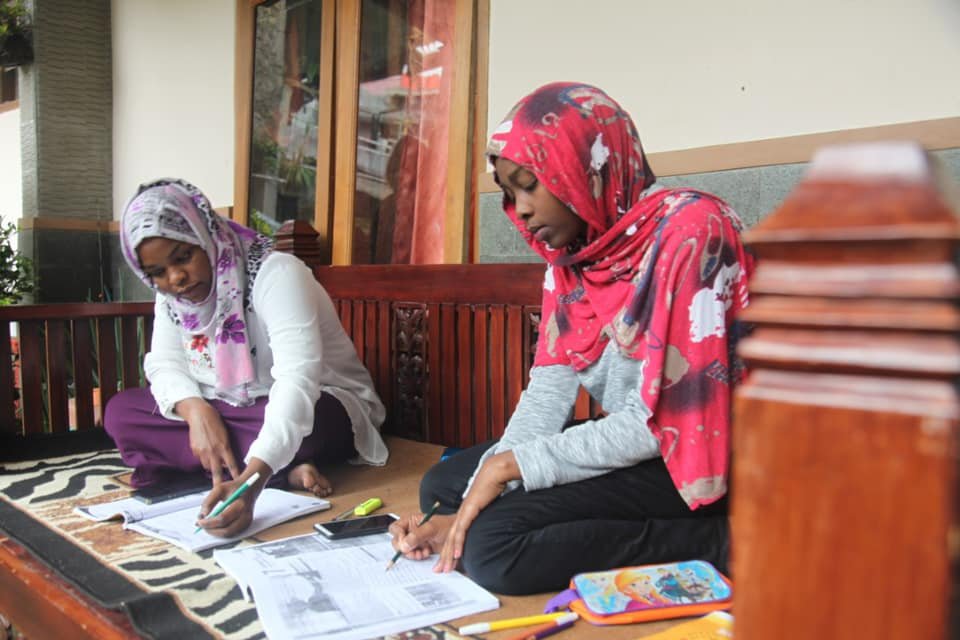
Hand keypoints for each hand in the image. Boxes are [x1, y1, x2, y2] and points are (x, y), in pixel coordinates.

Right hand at [176, 397, 240, 484]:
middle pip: (216, 471)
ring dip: (211, 466)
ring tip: (212, 459)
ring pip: (207, 466)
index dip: (235, 474)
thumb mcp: (225, 436)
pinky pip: (200, 459)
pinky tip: (204, 448)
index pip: (231, 464)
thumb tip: (224, 463)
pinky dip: (203, 457)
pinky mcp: (195, 450)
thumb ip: (225, 450)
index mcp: (224, 446)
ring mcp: (203, 451)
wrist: (200, 415)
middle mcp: (213, 451)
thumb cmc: (215, 423)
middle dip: (218, 482)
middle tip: (219, 491)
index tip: (238, 482)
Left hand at [196, 459, 271, 536]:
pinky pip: (231, 533)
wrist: (249, 488)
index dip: (208, 522)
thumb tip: (202, 516)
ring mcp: (247, 522)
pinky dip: (221, 532)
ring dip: (215, 532)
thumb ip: (209, 501)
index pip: (222, 519)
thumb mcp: (219, 488)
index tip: (199, 521)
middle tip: (201, 525)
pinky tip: (214, 526)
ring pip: (228, 534)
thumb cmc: (233, 488)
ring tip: (207, 525)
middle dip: (211, 530)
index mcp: (240, 505)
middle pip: (226, 530)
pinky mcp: (246, 526)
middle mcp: (246, 516)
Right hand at [389, 512, 455, 561]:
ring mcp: (415, 541)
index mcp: (411, 521)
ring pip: (404, 551)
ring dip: (412, 554)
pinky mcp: (420, 549)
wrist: (460, 536)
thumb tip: (404, 544)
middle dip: (404, 548)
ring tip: (421, 553)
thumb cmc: (448, 526)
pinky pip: (413, 556)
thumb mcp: (432, 528)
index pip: (395, 528)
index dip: (397, 536)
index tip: (404, 543)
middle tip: (412, 552)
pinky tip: (426, 554)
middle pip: (397, 541)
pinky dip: (418, 557)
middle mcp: (411, 531)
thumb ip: (418, 535)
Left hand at [434, 450, 519, 572]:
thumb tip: (484, 524)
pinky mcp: (469, 512)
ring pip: (453, 538)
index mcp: (463, 515)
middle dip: (444, 557)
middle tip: (439, 571)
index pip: (453, 536)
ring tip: (446, 568)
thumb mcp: (484, 506)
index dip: (448, 551)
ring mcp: (463, 514)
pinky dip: (458, 544)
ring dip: (448, 554)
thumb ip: (481, 515)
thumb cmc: (490, 488)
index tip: (445, 563)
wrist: (492, 474)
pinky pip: (462, 531)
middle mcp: (460, 515)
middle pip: (449, 540)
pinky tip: (456, 554)